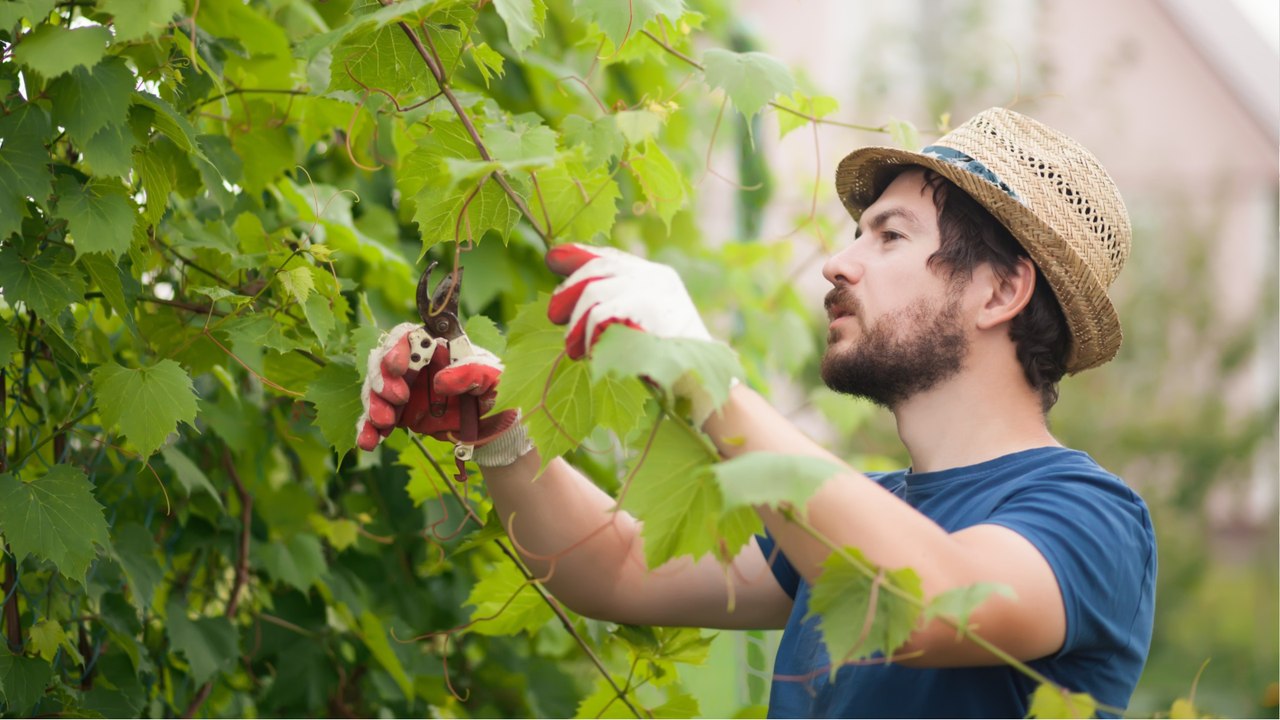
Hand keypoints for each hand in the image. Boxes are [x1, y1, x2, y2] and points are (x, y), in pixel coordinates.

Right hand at [356, 323, 529, 465]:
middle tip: (397, 398)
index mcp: (435, 348)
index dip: (397, 348)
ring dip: (374, 405)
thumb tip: (441, 380)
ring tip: (384, 422)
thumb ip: (471, 373)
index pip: (407, 337)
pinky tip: (368, 442)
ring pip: (376, 391)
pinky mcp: (400, 414)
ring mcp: (404, 389)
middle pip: (384, 363)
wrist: (495, 425)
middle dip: (383, 380)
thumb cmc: (494, 389)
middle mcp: (414, 365)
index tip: (399, 367)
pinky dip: (368, 430)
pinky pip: (376, 420)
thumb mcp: (493, 377)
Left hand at [545, 244, 711, 358]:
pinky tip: (587, 351)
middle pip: (599, 268)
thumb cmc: (671, 366)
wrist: (702, 384)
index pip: (613, 257)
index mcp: (660, 278)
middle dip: (569, 289)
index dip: (580, 255)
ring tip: (572, 347)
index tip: (553, 258)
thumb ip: (617, 310)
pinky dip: (587, 333)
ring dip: (576, 322)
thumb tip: (570, 304)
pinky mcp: (648, 308)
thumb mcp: (643, 329)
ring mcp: (655, 290)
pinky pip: (601, 313)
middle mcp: (658, 277)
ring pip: (594, 291)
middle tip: (554, 315)